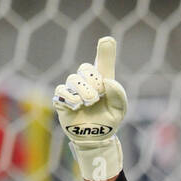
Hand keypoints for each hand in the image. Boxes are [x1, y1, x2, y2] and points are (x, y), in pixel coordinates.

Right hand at [53, 35, 127, 180]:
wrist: (96, 140)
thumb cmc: (108, 122)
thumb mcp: (119, 110)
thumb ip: (118, 94)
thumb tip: (107, 82)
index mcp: (102, 81)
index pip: (102, 62)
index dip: (105, 51)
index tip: (107, 41)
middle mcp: (86, 82)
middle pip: (85, 68)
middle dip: (92, 80)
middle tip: (97, 96)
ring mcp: (73, 90)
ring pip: (73, 79)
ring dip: (83, 91)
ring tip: (88, 103)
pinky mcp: (62, 100)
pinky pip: (62, 91)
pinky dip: (70, 98)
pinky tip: (76, 106)